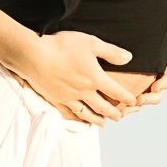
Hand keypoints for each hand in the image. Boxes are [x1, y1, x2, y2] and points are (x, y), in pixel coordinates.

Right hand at [14, 30, 136, 123]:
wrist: (33, 56)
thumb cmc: (61, 47)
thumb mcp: (91, 43)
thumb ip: (111, 52)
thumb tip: (128, 57)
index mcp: (95, 78)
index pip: (116, 91)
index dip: (126, 97)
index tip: (133, 101)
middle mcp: (84, 91)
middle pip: (103, 106)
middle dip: (113, 113)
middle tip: (120, 117)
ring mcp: (69, 97)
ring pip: (87, 113)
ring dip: (97, 119)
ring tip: (103, 123)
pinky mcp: (56, 99)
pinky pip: (71, 112)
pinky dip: (79, 118)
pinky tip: (80, 118)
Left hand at [123, 36, 166, 110]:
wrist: (139, 46)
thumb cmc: (156, 45)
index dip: (162, 85)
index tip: (155, 88)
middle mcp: (158, 83)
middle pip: (156, 96)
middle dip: (148, 99)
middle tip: (139, 99)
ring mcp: (146, 89)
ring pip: (143, 101)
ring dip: (135, 107)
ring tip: (126, 109)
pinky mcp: (134, 92)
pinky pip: (132, 103)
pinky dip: (126, 107)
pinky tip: (119, 110)